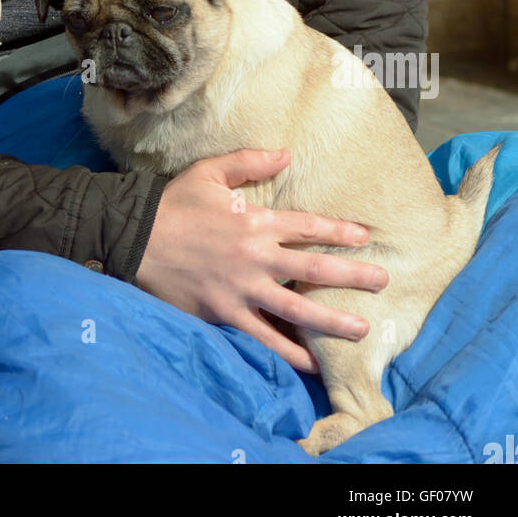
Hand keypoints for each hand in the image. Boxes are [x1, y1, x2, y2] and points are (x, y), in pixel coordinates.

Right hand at [134, 148, 387, 372]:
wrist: (135, 237)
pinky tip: (311, 363)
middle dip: (353, 276)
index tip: (365, 237)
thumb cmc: (173, 202)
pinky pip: (264, 338)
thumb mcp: (210, 171)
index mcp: (255, 221)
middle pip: (314, 270)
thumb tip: (286, 153)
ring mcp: (242, 289)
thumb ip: (249, 161)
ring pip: (297, 311)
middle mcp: (256, 257)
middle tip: (382, 282)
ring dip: (332, 322)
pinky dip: (288, 352)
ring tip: (361, 330)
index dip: (340, 231)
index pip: (308, 227)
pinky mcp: (226, 314)